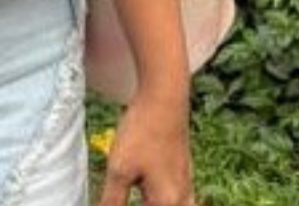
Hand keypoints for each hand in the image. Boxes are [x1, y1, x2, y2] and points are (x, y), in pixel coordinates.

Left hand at [96, 88, 193, 205]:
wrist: (164, 102)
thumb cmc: (142, 134)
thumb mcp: (119, 170)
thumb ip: (112, 199)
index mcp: (166, 204)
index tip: (111, 200)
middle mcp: (183, 200)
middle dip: (145, 204)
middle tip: (120, 198)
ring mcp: (187, 187)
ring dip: (154, 203)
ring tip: (143, 197)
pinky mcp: (185, 175)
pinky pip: (180, 201)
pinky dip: (165, 202)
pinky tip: (151, 195)